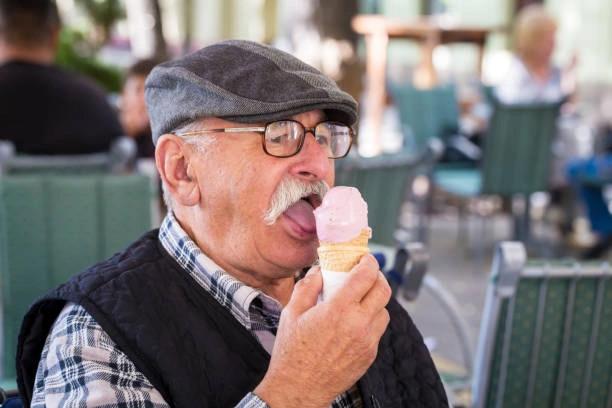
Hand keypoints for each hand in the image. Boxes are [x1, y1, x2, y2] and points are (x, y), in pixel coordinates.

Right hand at [254, 254, 390, 407]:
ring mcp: (367, 342)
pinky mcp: (370, 355)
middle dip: (378, 277)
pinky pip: (378, 330)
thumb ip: (308, 286)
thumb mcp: (291, 312)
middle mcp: (358, 324)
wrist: (298, 390)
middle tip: (367, 274)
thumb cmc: (291, 352)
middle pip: (384, 291)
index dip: (369, 262)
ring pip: (384, 311)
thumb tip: (321, 270)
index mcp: (338, 310)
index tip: (365, 258)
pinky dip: (371, 320)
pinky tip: (354, 322)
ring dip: (375, 300)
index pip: (366, 276)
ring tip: (360, 300)